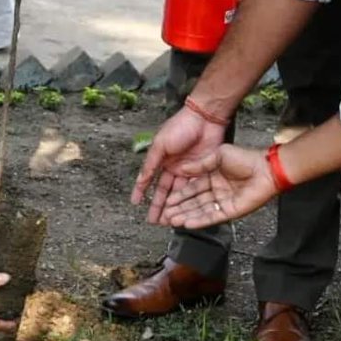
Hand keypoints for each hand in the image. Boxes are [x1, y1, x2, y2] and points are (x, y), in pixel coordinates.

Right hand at [131, 105, 226, 223]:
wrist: (205, 118)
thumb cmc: (180, 126)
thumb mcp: (160, 144)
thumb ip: (151, 163)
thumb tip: (141, 179)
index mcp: (162, 159)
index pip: (149, 179)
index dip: (142, 191)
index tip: (135, 203)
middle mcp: (174, 167)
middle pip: (165, 190)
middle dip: (159, 205)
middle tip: (153, 221)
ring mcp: (189, 170)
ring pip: (179, 193)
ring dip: (173, 206)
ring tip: (168, 221)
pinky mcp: (203, 172)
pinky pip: (194, 189)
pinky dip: (189, 200)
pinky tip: (186, 211)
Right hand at [158, 144, 278, 228]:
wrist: (265, 168)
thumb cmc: (245, 158)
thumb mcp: (218, 155)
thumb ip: (199, 165)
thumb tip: (181, 168)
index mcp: (212, 176)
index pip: (191, 188)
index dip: (179, 195)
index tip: (166, 200)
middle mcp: (216, 190)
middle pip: (193, 202)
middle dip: (179, 208)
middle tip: (164, 214)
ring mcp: (223, 201)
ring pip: (200, 211)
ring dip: (186, 216)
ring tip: (171, 220)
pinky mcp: (230, 211)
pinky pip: (212, 217)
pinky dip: (199, 221)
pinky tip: (187, 223)